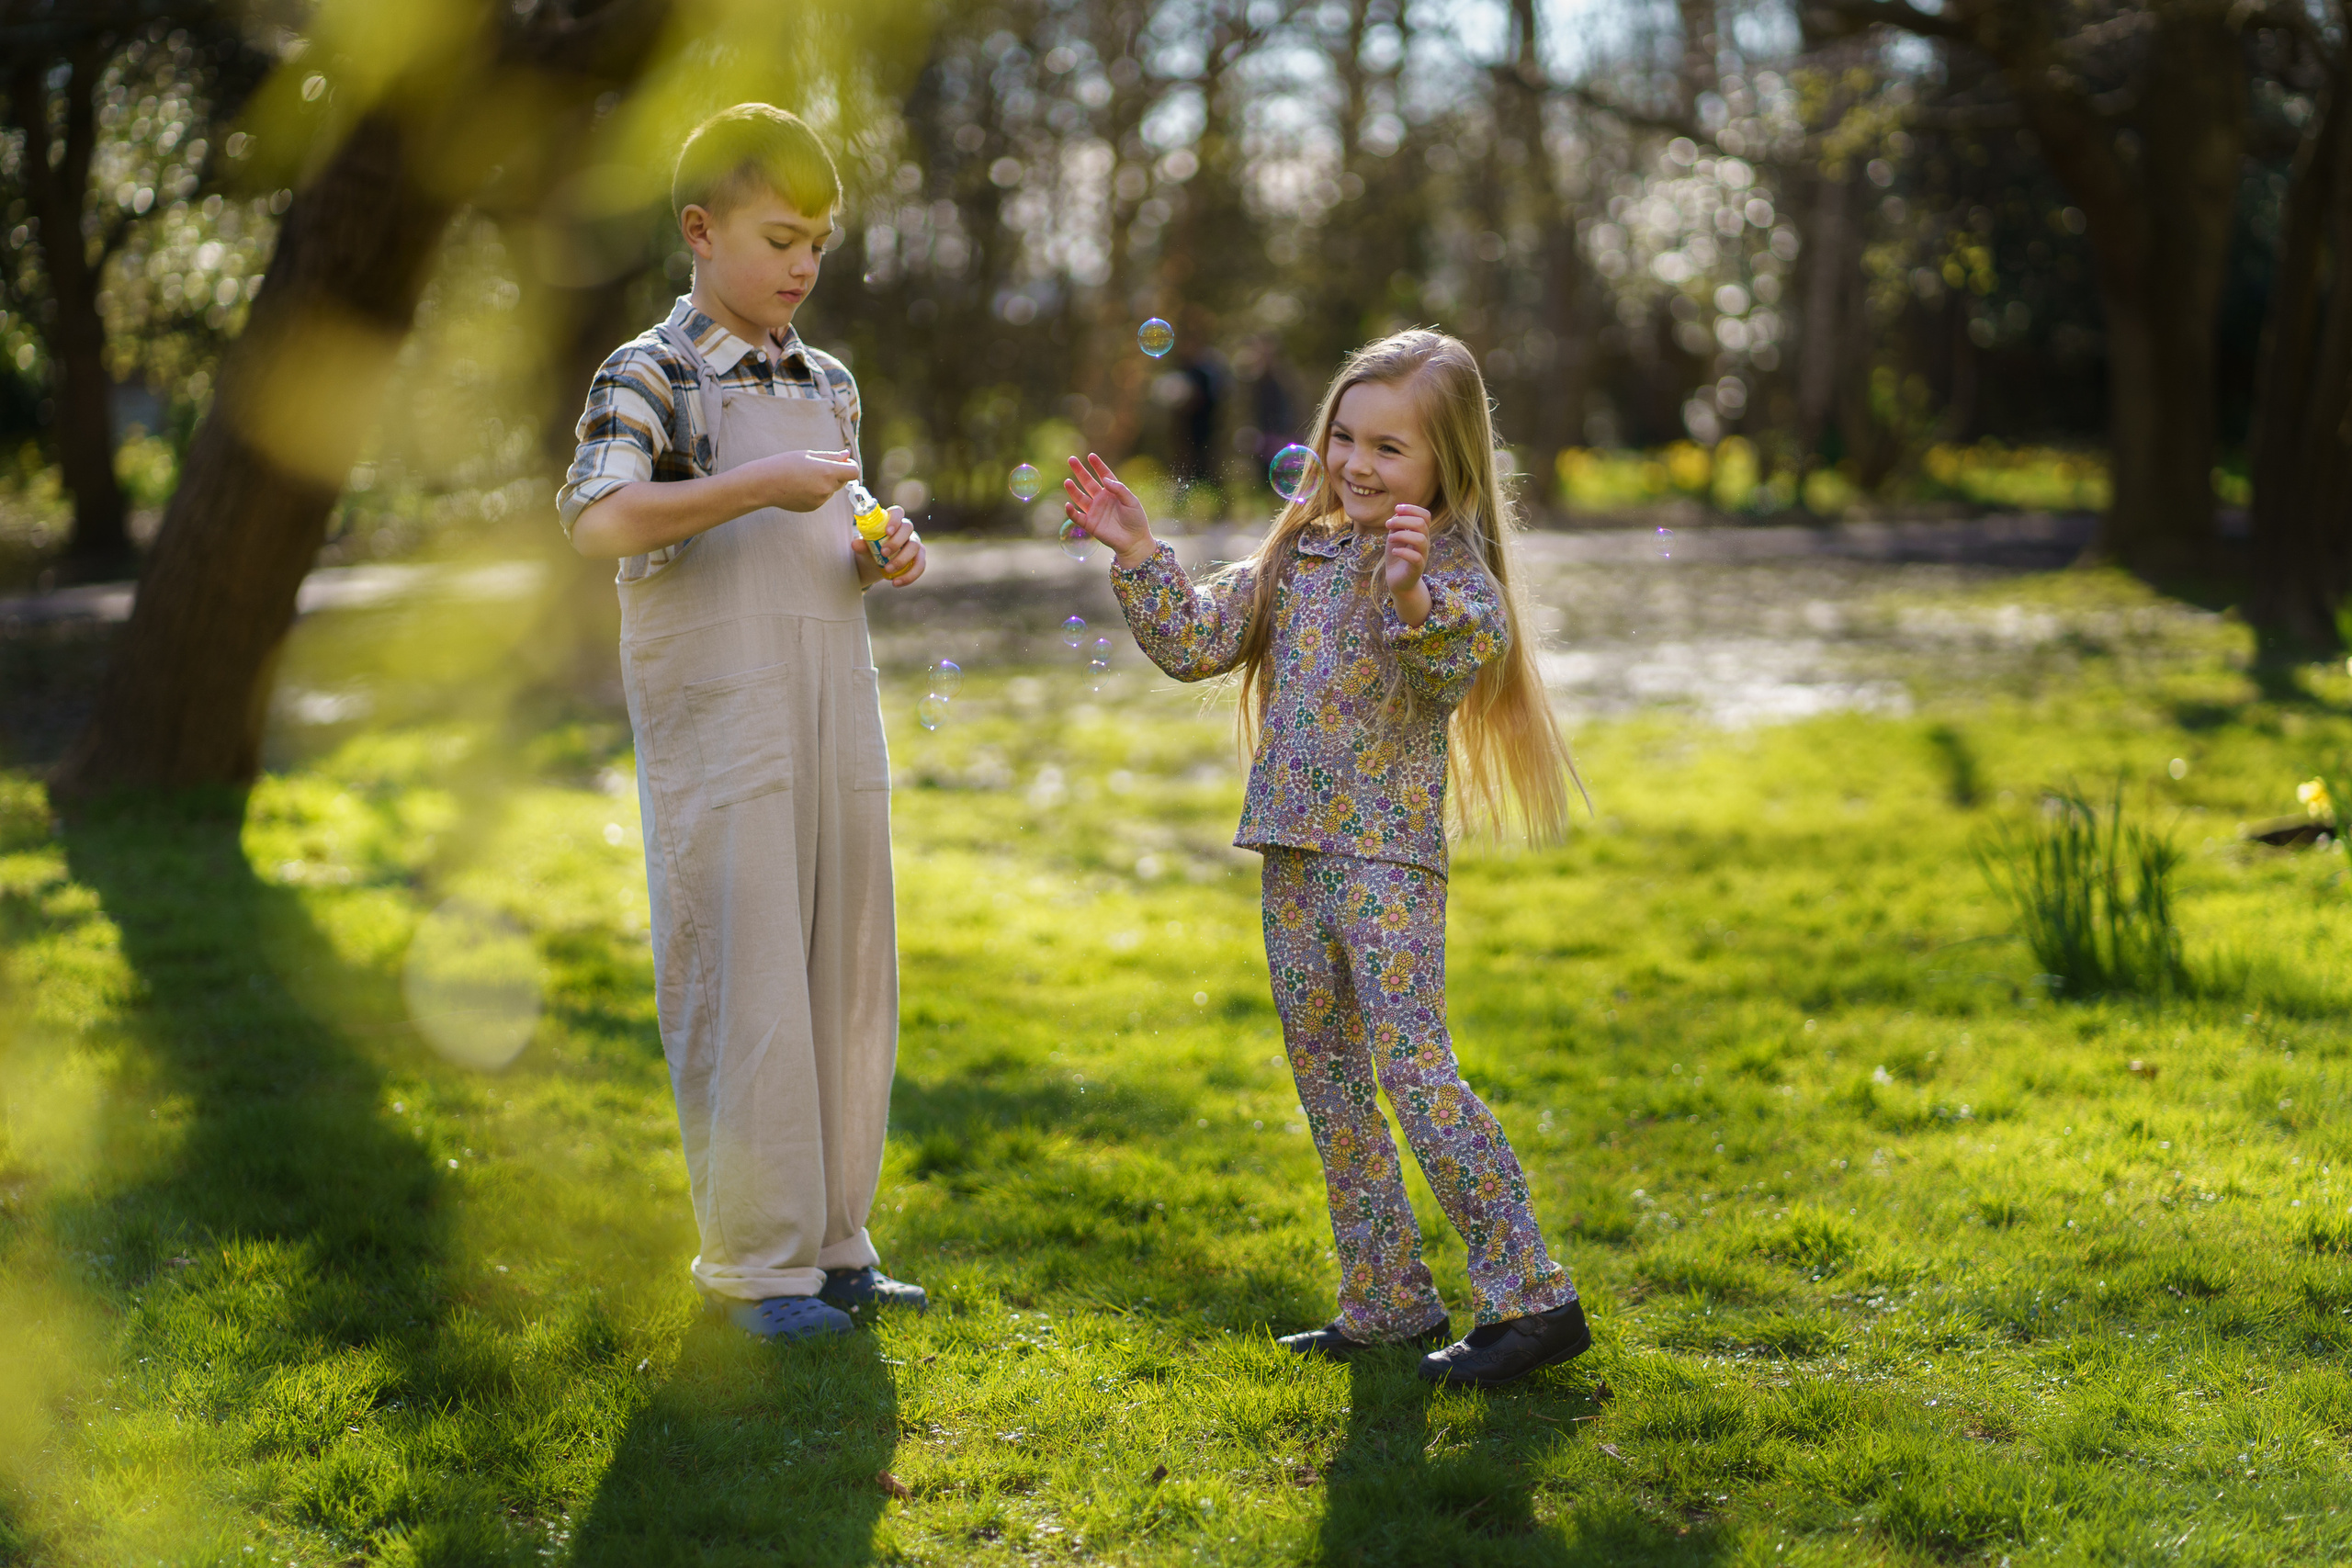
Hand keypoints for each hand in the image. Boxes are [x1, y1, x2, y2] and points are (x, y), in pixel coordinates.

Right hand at [749, 447, 859, 512]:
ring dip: (824, 483)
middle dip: (836, 473)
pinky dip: (815, 492)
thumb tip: (847, 455)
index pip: (854, 472)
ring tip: (804, 477)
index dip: (850, 466)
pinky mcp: (813, 507)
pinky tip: (800, 487)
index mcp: (828, 472)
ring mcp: (821, 500)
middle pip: (843, 481)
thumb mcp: (809, 455)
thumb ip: (832, 456)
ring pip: (831, 489)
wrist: (765, 483)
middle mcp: (827, 488)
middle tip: (817, 467)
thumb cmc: (785, 464)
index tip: (843, 462)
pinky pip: (821, 497)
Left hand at [857, 506, 927, 587]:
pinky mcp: (919, 558)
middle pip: (908, 528)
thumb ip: (861, 545)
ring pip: (915, 547)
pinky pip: (920, 565)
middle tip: (883, 553)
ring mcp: (914, 543)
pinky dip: (909, 575)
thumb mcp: (864, 548)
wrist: (874, 565)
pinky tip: (896, 583)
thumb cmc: (870, 550)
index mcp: (892, 521)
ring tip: (888, 570)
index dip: (895, 520)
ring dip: (902, 559)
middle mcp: (906, 530)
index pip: (898, 512)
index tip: (887, 532)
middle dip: (897, 541)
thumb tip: (855, 544)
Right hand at [1062, 453, 1155, 567]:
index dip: (1097, 466)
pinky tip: (1067, 505)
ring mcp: (1095, 511)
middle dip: (1080, 471)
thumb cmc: (1136, 520)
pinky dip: (1071, 512)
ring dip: (1073, 490)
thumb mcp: (1131, 501)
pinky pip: (1077, 517)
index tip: (1091, 456)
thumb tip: (1104, 479)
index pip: (1104, 475)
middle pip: (1088, 482)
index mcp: (1113, 492)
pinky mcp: (1090, 524)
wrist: (1134, 541)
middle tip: (1071, 459)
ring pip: (1080, 498)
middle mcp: (1101, 499)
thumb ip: (1119, 489)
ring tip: (1067, 481)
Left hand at [1384, 504, 1432, 590]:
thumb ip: (1397, 524)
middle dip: (1402, 520)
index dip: (1412, 509)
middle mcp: (1425, 542)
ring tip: (1390, 539)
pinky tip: (1394, 551)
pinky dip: (1402, 552)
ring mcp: (1422, 555)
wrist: (1397, 579)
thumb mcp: (1395, 536)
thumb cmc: (1397, 555)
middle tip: (1387, 525)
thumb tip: (1398, 512)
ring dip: (1401, 535)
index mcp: (1421, 533)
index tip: (1396, 509)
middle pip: (1421, 524)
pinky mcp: (1417, 568)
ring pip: (1420, 539)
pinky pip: (1416, 557)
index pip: (1425, 515)